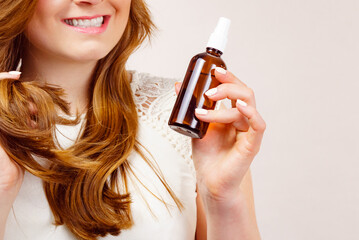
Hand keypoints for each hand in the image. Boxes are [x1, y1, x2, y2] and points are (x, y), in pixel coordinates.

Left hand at [175, 68, 265, 201]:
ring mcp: (249, 131)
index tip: (213, 70)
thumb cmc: (206, 154)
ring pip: (246, 105)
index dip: (228, 77)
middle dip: (229, 84)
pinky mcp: (252, 144)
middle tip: (209, 88)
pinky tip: (240, 107)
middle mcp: (243, 119)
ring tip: (205, 105)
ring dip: (226, 101)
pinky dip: (251, 113)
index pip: (236, 89)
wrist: (209, 179)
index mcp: (233, 113)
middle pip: (245, 92)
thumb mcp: (195, 124)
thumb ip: (189, 105)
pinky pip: (259, 124)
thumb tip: (178, 84)